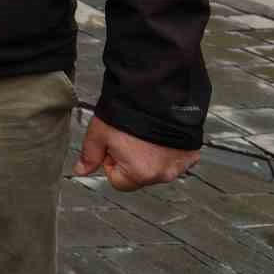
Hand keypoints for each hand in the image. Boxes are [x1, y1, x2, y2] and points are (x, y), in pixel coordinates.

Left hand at [72, 115, 198, 191]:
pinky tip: (161, 134)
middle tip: (129, 136)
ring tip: (145, 133)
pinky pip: (175, 158)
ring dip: (150, 155)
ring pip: (157, 167)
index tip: (114, 144)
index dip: (111, 161)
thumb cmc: (129, 112)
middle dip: (131, 159)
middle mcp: (163, 174)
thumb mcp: (100, 133)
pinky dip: (168, 149)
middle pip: (138, 175)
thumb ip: (90, 155)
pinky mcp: (191, 154)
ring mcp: (180, 165)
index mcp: (140, 173)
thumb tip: (81, 170)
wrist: (158, 93)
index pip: (117, 181)